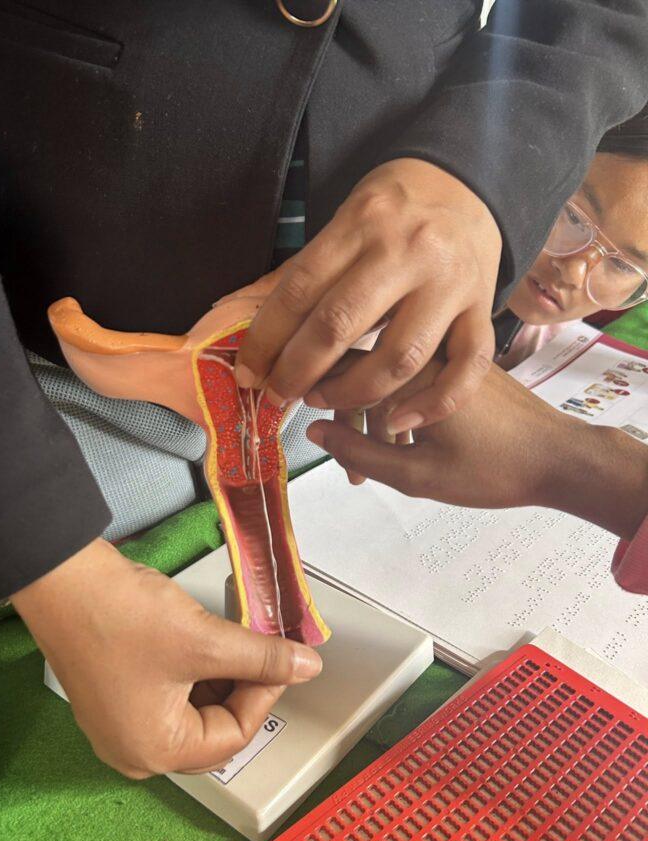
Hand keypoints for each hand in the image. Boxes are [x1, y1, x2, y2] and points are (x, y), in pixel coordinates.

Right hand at [11, 539, 321, 777]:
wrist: (59, 578)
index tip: (280, 656)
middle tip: (258, 649)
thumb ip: (262, 658)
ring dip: (218, 677)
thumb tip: (308, 668)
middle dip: (241, 688)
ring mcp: (117, 726)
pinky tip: (202, 639)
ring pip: (191, 711)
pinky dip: (191, 671)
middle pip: (212, 730)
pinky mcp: (110, 697)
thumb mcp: (205, 640)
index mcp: (155, 752)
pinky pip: (166, 697)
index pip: (234, 736)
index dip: (265, 693)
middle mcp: (133, 751)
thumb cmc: (125, 617)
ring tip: (232, 638)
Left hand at [234, 158, 501, 430]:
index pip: (300, 290)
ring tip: (323, 398)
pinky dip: (434, 404)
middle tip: (278, 394)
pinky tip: (398, 421)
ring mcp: (452, 283)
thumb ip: (299, 273)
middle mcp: (409, 251)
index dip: (266, 339)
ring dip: (353, 393)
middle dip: (298, 371)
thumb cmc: (393, 211)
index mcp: (363, 223)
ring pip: (400, 357)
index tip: (249, 372)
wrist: (467, 182)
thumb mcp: (343, 222)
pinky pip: (467, 369)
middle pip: (341, 326)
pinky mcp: (483, 309)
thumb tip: (231, 314)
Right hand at [306, 361, 647, 540]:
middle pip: (359, 369)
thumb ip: (360, 454)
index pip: (338, 364)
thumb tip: (316, 432)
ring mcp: (443, 359)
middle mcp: (424, 354)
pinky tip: (400, 448)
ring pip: (385, 377)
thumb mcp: (417, 476)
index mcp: (411, 373)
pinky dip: (395, 410)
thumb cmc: (491, 470)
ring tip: (367, 469)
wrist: (560, 457)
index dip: (307, 386)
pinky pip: (411, 380)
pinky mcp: (460, 368)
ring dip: (368, 419)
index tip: (290, 412)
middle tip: (337, 457)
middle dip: (339, 412)